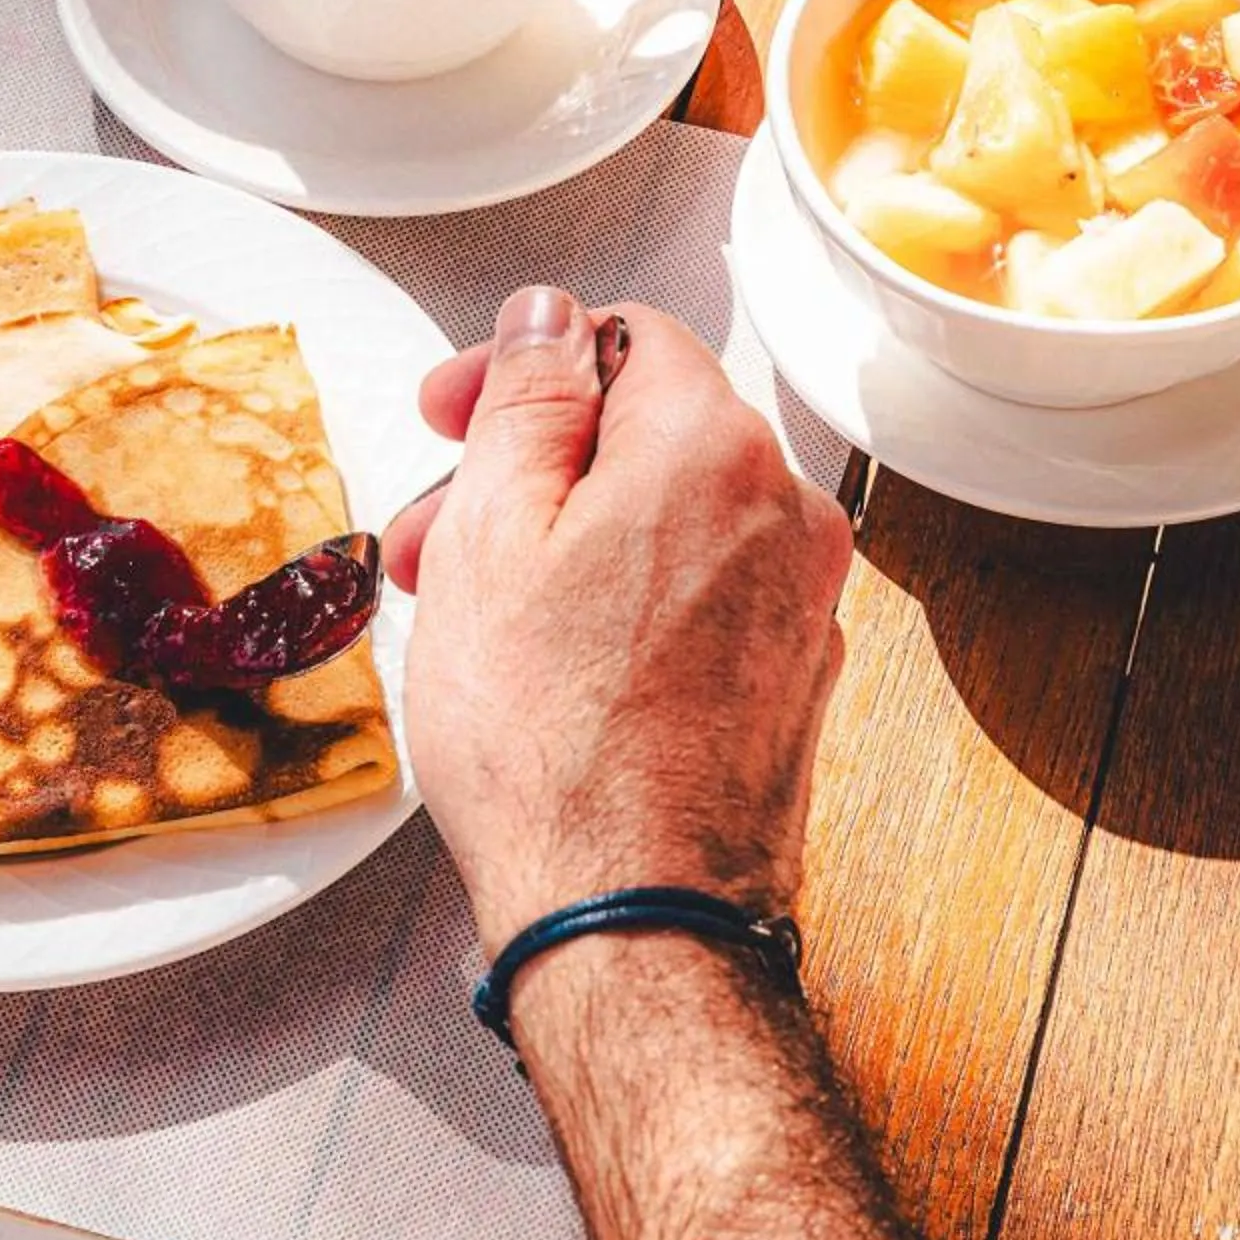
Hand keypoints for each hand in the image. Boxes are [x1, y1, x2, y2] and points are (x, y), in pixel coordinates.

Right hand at [386, 288, 852, 951]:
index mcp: (714, 447)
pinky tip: (549, 662)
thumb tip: (549, 317)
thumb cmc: (554, 746)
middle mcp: (783, 513)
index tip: (458, 411)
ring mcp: (798, 604)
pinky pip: (697, 595)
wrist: (633, 921)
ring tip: (477, 610)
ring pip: (666, 518)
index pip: (623, 337)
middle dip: (530, 466)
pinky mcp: (790, 681)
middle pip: (643, 433)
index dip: (521, 366)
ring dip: (567, 537)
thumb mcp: (493, 528)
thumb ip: (530, 397)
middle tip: (441, 526)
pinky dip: (623, 601)